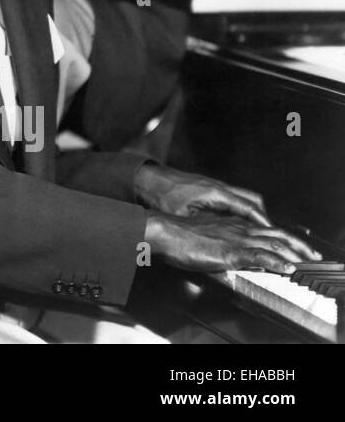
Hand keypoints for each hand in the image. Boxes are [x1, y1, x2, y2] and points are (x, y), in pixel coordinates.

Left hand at [135, 164, 270, 223]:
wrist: (148, 179)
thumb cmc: (163, 195)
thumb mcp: (183, 215)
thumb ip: (204, 227)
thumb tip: (220, 242)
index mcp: (216, 193)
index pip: (250, 207)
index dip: (264, 223)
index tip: (274, 236)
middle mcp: (219, 187)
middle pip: (252, 200)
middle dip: (263, 218)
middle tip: (270, 236)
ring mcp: (214, 186)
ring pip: (244, 198)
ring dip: (252, 214)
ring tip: (258, 233)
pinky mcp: (209, 189)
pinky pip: (233, 199)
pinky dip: (240, 211)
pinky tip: (237, 225)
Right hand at [146, 212, 320, 274]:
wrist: (162, 230)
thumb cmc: (175, 234)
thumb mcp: (200, 234)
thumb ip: (217, 240)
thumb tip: (225, 250)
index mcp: (229, 223)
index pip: (262, 227)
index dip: (280, 235)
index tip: (292, 243)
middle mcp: (236, 228)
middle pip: (275, 232)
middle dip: (296, 243)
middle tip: (310, 253)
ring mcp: (235, 238)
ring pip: (272, 242)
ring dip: (293, 252)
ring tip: (306, 260)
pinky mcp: (230, 251)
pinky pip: (260, 255)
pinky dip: (276, 261)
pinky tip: (286, 267)